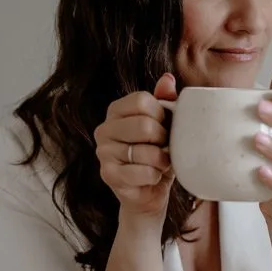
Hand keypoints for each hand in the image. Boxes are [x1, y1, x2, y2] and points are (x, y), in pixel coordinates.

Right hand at [93, 73, 177, 219]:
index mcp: (117, 111)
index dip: (163, 114)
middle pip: (145, 125)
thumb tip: (168, 78)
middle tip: (165, 148)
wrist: (149, 192)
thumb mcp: (165, 126)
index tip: (166, 126)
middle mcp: (104, 129)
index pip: (143, 100)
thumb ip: (165, 101)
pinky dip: (156, 176)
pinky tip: (152, 177)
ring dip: (162, 161)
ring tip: (160, 163)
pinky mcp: (108, 175)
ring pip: (146, 151)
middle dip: (164, 140)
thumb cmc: (158, 154)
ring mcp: (103, 152)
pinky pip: (143, 172)